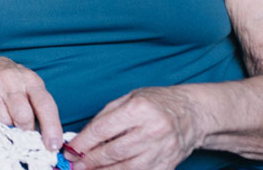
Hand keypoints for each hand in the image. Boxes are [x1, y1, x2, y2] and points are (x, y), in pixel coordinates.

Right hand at [0, 55, 62, 151]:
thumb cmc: (8, 81)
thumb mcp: (27, 86)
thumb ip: (37, 107)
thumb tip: (46, 138)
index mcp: (30, 80)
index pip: (45, 105)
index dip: (51, 127)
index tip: (53, 145)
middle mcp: (11, 81)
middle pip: (23, 117)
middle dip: (24, 131)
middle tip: (21, 134)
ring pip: (2, 121)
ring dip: (5, 129)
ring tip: (3, 124)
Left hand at [66, 87, 203, 169]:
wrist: (192, 113)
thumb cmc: (157, 103)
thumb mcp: (128, 98)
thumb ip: (104, 117)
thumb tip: (81, 138)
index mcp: (140, 109)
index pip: (103, 130)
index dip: (82, 143)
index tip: (69, 150)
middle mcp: (153, 130)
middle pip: (113, 152)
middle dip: (90, 160)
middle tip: (75, 164)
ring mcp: (162, 150)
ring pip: (126, 168)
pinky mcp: (168, 164)